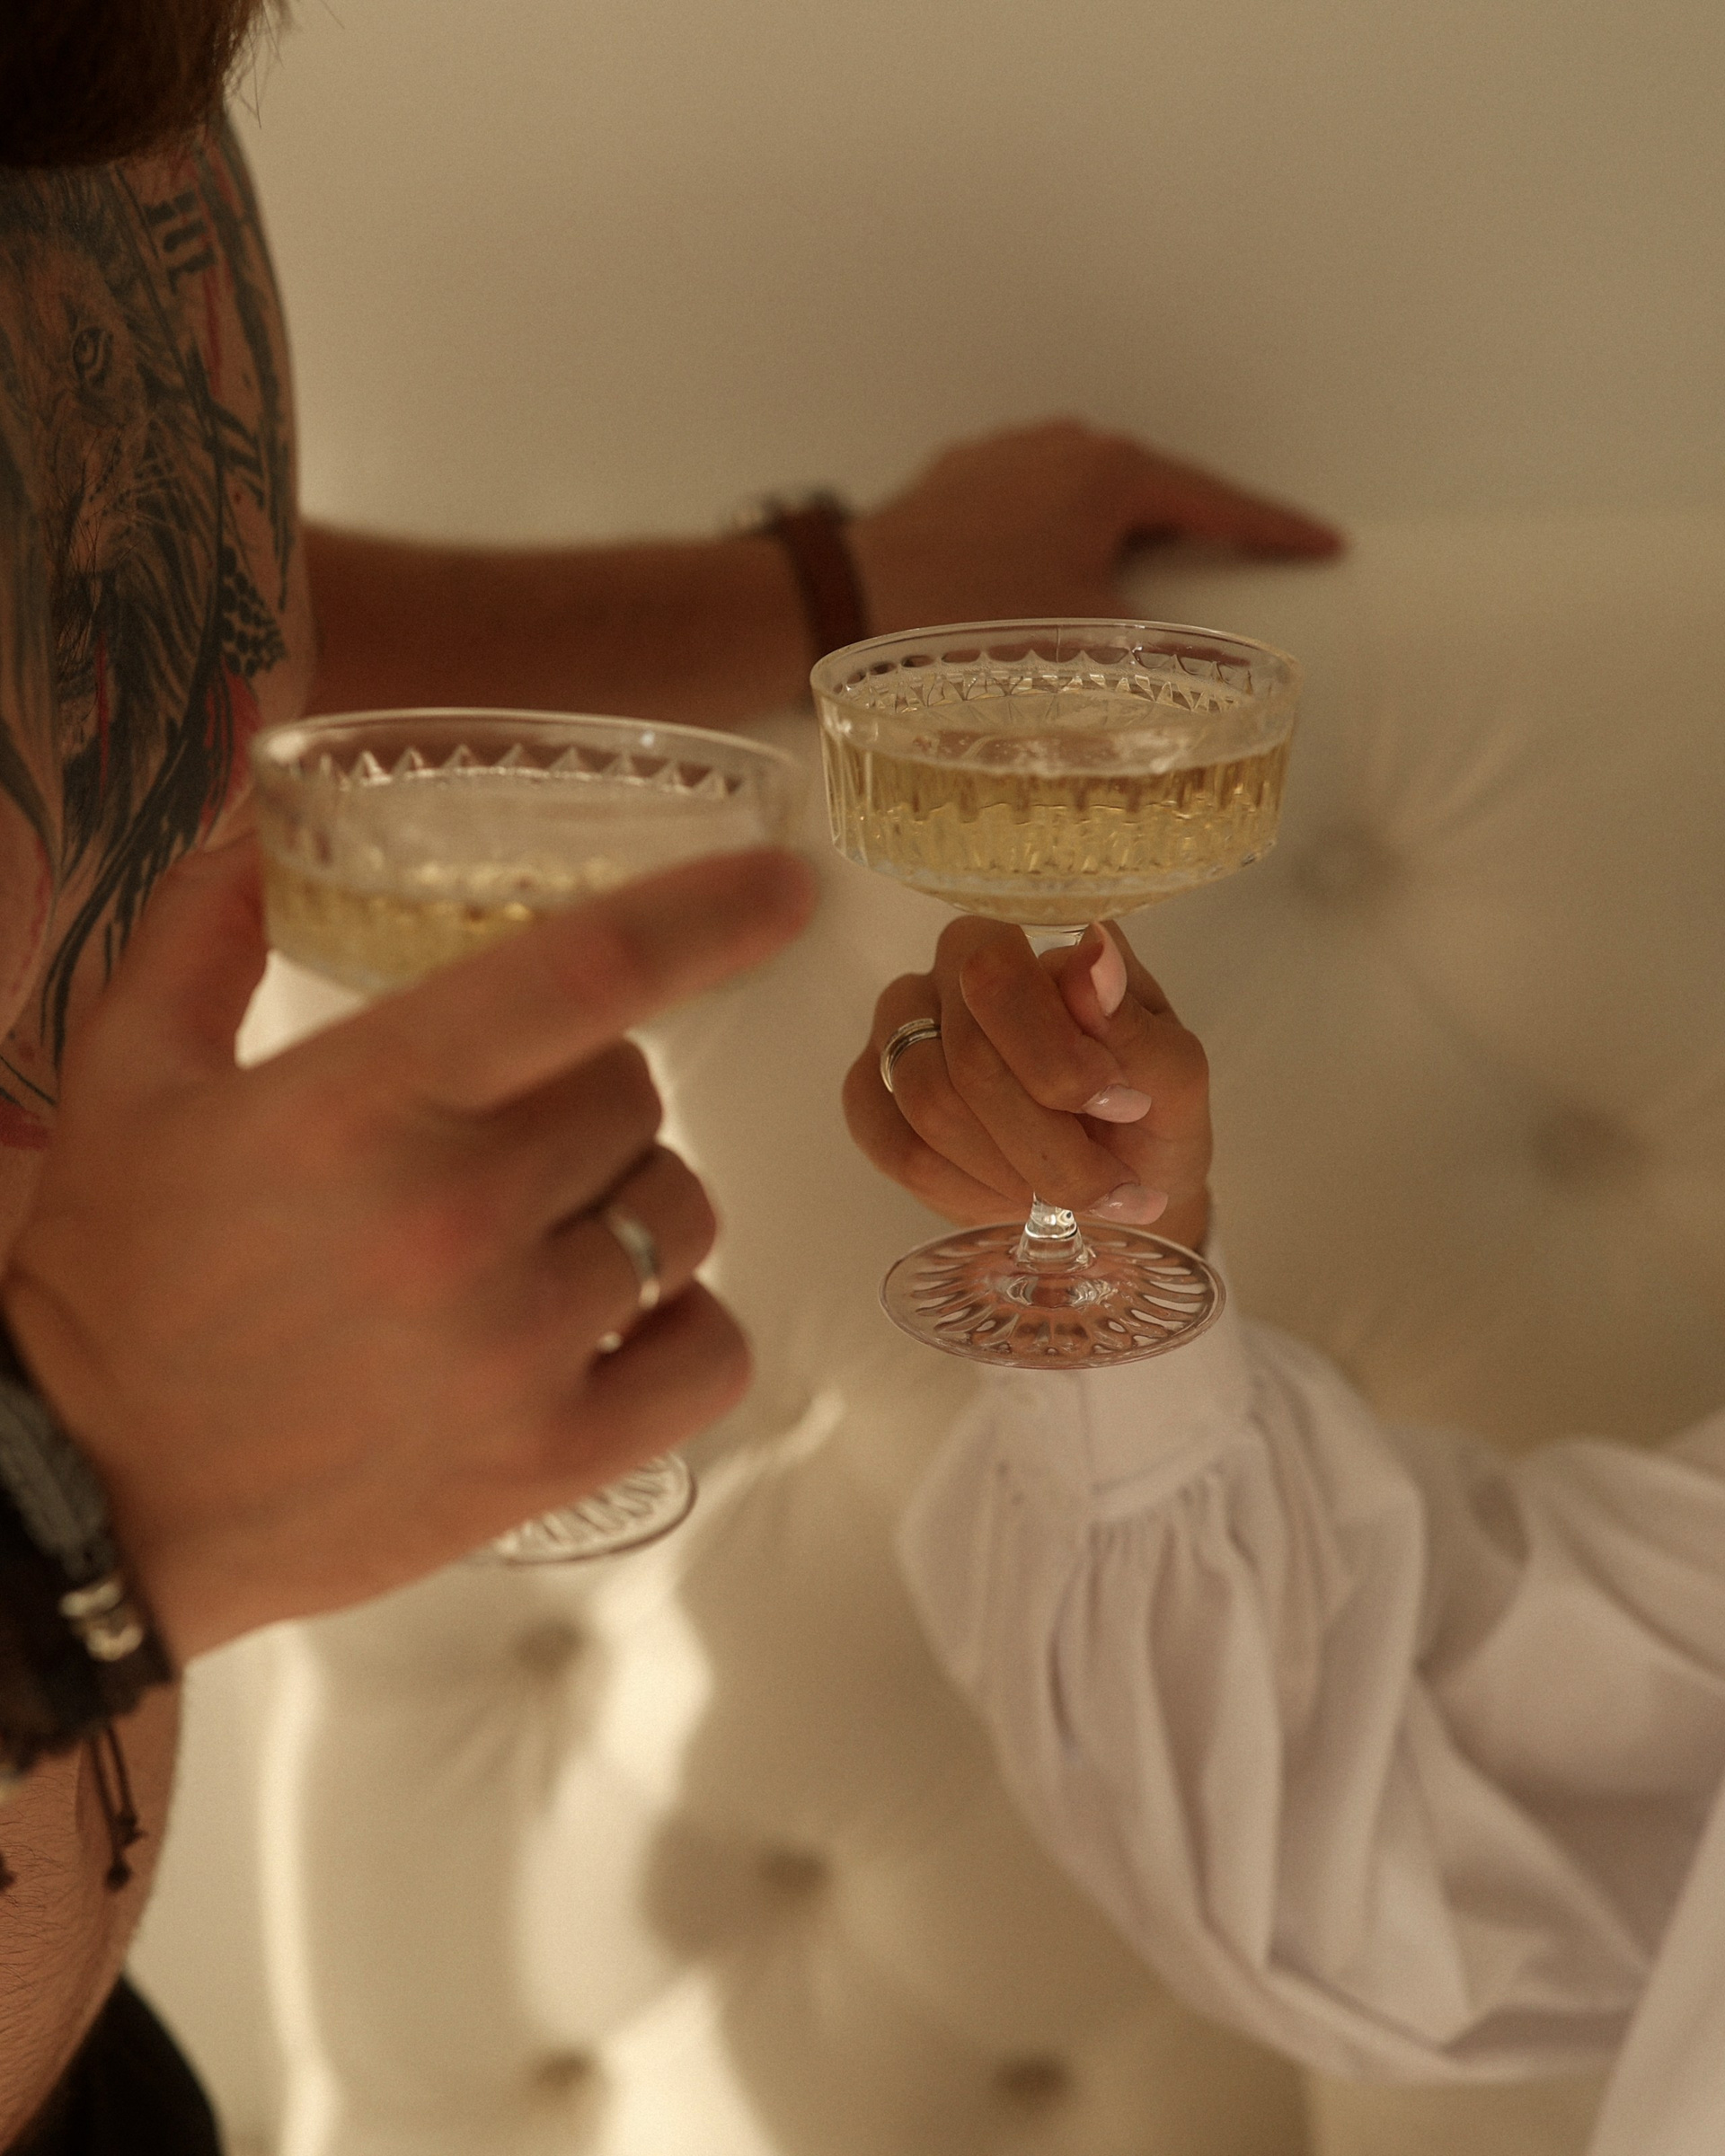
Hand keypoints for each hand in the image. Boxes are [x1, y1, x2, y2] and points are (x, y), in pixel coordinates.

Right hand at [1, 839, 816, 1661]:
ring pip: (679, 1214)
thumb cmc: (113, 1280)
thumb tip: (262, 808)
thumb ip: (205, 931)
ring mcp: (519, 1347)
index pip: (587, 973)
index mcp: (366, 1104)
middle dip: (584, 1092)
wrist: (94, 1499)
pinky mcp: (550, 1457)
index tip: (790, 885)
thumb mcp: (127, 1078)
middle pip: (634, 1098)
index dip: (707, 913)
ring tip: (541, 1228)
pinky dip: (680, 1324)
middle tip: (498, 1131)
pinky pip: (708, 1351)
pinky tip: (610, 1320)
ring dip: (631, 1200)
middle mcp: (461, 1217)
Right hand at [845, 918, 1211, 1250]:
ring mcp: (902, 1028)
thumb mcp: (1173, 1078)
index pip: (996, 973)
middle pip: (966, 1056)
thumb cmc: (1148, 1117)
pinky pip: (895, 1147)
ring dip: (1010, 1171)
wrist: (1120, 1188)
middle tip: (1109, 1187)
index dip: (1054, 1057)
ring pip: (929, 1105)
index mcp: (1032, 939)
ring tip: (1069, 1197)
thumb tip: (1093, 954)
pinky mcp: (871, 1094)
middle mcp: (954, 967)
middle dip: (1047, 1142)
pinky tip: (1013, 1201)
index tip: (1123, 1108)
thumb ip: (1134, 1022)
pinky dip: (965, 1191)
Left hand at [848, 419, 1341, 630]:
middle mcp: (1061, 446)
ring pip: (1093, 492)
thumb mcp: (1081, 645)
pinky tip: (1063, 570)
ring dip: (1129, 530)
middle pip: (1157, 490)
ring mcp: (1005, 457)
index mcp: (1108, 473)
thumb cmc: (962, 620)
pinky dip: (1068, 534)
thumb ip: (1157, 657)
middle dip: (1202, 526)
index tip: (1323, 545)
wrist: (842, 600)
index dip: (1273, 531)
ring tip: (1159, 570)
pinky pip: (1038, 501)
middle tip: (1250, 558)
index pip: (1216, 503)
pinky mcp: (958, 479)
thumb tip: (1212, 688)